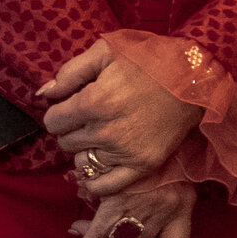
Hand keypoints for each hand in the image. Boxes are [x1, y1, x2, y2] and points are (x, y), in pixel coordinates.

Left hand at [37, 40, 203, 198]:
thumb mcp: (105, 52)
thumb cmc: (148, 59)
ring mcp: (125, 151)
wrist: (193, 77)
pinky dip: (96, 181)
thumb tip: (43, 94)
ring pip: (82, 162)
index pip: (52, 121)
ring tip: (98, 137)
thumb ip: (69, 73)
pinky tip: (97, 167)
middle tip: (88, 119)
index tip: (71, 107)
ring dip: (84, 151)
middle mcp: (106, 130)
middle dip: (71, 130)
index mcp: (93, 101)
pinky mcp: (143, 165)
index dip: (59, 112)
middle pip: (65, 142)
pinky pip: (106, 185)